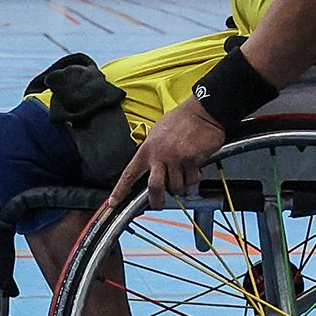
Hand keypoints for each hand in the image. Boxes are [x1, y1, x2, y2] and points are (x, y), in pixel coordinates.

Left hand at [106, 99, 227, 211]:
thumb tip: (150, 165)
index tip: (113, 202)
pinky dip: (194, 177)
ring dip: (181, 185)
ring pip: (176, 186)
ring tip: (184, 174)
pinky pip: (192, 179)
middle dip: (156, 200)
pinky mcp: (192, 161)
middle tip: (158, 203)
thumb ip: (152, 150)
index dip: (120, 190)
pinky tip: (195, 167)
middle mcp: (160, 156)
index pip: (130, 174)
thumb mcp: (157, 132)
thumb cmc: (182, 119)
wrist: (203, 111)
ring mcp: (176, 159)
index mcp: (148, 149)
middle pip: (154, 187)